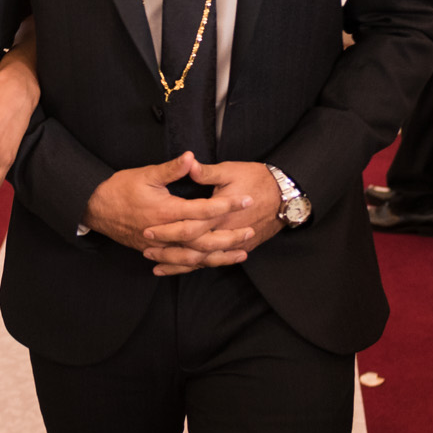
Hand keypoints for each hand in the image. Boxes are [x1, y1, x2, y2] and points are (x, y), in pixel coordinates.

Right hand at [83, 152, 256, 271]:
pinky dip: (199, 265)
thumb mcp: (146, 174)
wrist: (96, 208)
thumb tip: (191, 157)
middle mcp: (166, 233)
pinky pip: (181, 263)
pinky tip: (213, 263)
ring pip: (195, 257)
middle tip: (251, 231)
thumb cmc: (120, 189)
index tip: (245, 199)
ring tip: (242, 253)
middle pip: (204, 240)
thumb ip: (171, 169)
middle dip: (230, 236)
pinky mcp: (155, 252)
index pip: (203, 210)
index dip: (226, 205)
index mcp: (166, 211)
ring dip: (220, 256)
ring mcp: (160, 246)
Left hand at [143, 159, 281, 274]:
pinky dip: (199, 266)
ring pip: (203, 261)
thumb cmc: (256, 178)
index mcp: (219, 213)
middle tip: (146, 251)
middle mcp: (226, 232)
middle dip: (168, 252)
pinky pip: (217, 261)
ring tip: (158, 267)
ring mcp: (235, 242)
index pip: (188, 227)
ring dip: (180, 265)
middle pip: (192, 249)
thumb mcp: (229, 170)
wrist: (285, 193)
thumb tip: (187, 163)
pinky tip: (185, 269)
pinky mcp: (242, 247)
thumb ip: (206, 172)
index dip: (166, 230)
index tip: (147, 230)